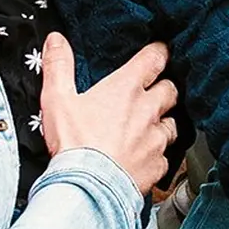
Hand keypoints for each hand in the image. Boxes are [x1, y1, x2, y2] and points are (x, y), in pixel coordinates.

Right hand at [40, 37, 176, 191]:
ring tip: (148, 128)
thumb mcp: (57, 99)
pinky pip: (164, 157)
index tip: (157, 53)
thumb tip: (56, 40)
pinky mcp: (157, 166)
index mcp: (126, 88)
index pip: (154, 58)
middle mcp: (148, 111)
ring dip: (162, 124)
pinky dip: (156, 156)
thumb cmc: (74, 143)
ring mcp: (156, 140)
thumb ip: (59, 66)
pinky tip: (143, 159)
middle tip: (153, 92)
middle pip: (170, 90)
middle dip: (163, 89)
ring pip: (172, 124)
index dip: (158, 53)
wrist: (87, 188)